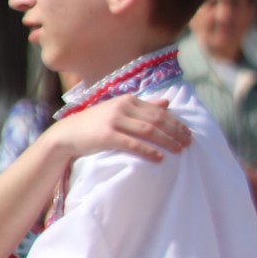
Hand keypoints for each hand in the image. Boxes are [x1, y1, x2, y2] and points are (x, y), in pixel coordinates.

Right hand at [46, 97, 191, 164]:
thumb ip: (143, 106)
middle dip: (176, 131)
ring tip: (179, 150)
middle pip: (157, 120)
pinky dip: (148, 150)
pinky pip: (132, 143)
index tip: (188, 132)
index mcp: (128, 100)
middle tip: (189, 143)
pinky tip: (159, 158)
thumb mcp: (120, 110)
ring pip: (148, 130)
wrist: (67, 133)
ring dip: (167, 141)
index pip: (159, 111)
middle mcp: (122, 107)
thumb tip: (167, 103)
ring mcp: (114, 120)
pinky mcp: (106, 135)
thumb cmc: (96, 123)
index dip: (176, 122)